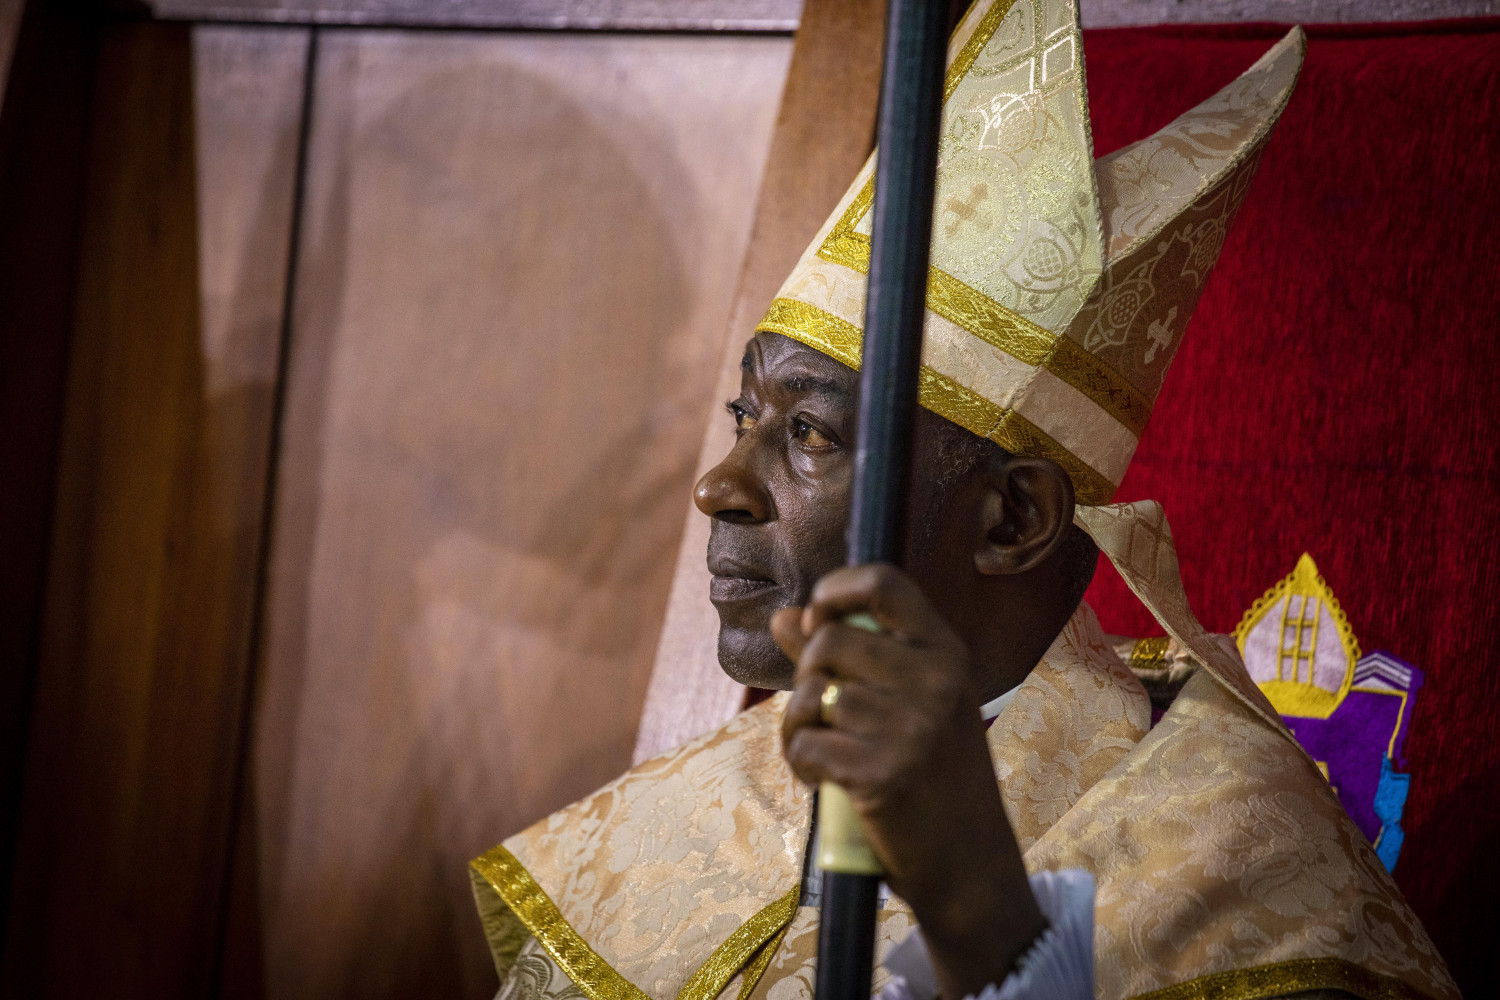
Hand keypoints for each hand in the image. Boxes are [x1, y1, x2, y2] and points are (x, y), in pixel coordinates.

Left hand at [773, 564, 1045, 998]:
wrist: (971, 865)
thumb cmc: (936, 778)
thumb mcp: (911, 705)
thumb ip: (845, 657)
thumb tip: (785, 616)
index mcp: (947, 653)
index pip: (884, 583)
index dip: (835, 590)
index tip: (817, 619)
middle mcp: (935, 681)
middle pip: (829, 640)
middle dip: (807, 674)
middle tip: (823, 712)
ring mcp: (910, 727)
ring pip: (811, 694)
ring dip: (798, 725)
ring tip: (821, 750)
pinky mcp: (881, 773)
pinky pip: (806, 742)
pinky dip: (800, 760)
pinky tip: (822, 777)